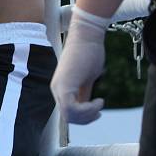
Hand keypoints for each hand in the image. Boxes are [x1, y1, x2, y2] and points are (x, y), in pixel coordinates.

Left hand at [50, 6, 108, 123]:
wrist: (87, 36)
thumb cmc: (89, 53)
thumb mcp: (87, 79)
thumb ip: (84, 94)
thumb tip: (87, 108)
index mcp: (61, 88)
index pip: (68, 113)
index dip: (84, 118)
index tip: (98, 112)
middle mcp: (56, 89)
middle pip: (68, 117)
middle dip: (86, 119)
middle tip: (99, 112)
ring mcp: (59, 87)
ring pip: (69, 116)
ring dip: (88, 115)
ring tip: (99, 104)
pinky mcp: (64, 85)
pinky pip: (72, 109)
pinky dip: (87, 110)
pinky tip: (98, 101)